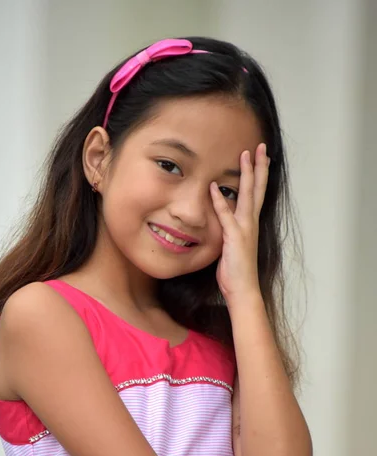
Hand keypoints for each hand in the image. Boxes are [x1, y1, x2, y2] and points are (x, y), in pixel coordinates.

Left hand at [210, 143, 269, 303]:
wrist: (243, 290)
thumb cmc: (237, 271)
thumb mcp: (232, 247)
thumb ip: (229, 231)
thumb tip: (222, 223)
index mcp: (250, 224)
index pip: (256, 193)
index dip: (258, 174)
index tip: (260, 157)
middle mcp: (250, 223)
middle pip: (257, 188)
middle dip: (258, 166)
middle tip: (259, 147)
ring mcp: (244, 229)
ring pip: (247, 196)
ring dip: (246, 175)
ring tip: (245, 155)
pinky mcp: (234, 237)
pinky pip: (226, 216)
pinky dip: (220, 201)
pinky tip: (213, 187)